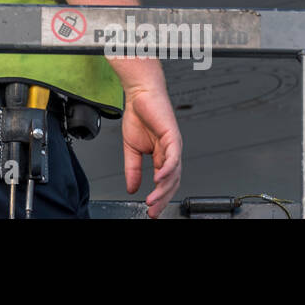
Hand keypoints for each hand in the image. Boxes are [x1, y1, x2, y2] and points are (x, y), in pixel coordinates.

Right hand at [121, 85, 182, 218]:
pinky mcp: (173, 136)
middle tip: (153, 210)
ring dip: (163, 188)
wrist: (140, 93)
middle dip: (162, 198)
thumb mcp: (130, 148)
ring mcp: (174, 145)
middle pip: (171, 182)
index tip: (150, 210)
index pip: (164, 182)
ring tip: (153, 199)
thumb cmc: (139, 115)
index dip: (157, 197)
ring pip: (173, 172)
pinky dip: (167, 169)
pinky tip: (159, 178)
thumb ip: (132, 169)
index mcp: (162, 156)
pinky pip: (173, 157)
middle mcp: (171, 152)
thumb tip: (131, 187)